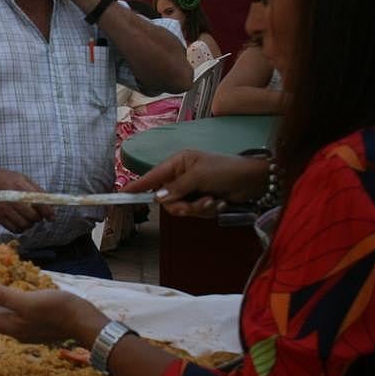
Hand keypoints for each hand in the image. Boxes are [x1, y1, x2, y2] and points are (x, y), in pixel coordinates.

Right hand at [0, 162, 52, 232]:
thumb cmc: (6, 178)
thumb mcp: (23, 178)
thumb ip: (37, 190)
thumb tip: (50, 203)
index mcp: (21, 187)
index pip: (40, 204)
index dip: (48, 213)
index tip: (51, 217)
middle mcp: (13, 199)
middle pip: (33, 217)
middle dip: (38, 218)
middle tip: (36, 215)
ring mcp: (5, 209)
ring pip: (24, 225)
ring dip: (29, 224)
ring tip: (28, 219)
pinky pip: (13, 229)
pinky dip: (20, 228)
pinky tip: (19, 222)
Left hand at [0, 285, 96, 344]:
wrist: (86, 324)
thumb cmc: (59, 311)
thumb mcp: (30, 301)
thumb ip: (6, 297)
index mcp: (11, 326)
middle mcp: (15, 331)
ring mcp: (27, 330)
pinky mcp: (37, 326)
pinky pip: (12, 318)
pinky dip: (2, 311)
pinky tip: (5, 304)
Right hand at [124, 149, 268, 216]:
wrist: (253, 182)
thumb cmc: (225, 170)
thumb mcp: (199, 176)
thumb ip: (177, 187)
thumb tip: (158, 198)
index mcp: (178, 163)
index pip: (152, 176)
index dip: (136, 186)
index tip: (120, 195)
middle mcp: (181, 176)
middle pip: (166, 199)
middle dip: (181, 205)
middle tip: (195, 204)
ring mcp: (191, 189)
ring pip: (180, 208)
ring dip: (197, 208)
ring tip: (212, 201)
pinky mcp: (202, 200)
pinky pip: (194, 212)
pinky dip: (207, 211)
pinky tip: (219, 203)